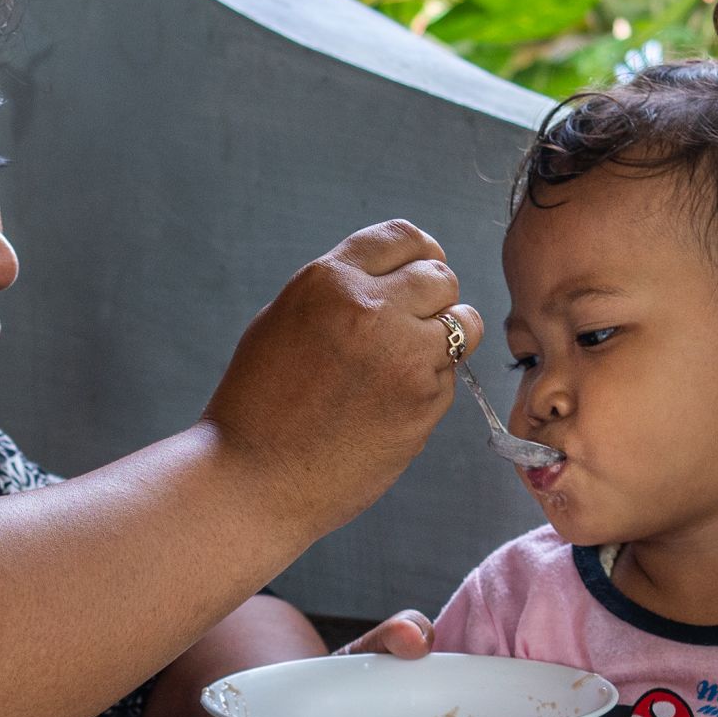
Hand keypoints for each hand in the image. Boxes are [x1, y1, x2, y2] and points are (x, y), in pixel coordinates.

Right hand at [200, 224, 479, 525]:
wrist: (254, 478)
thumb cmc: (259, 404)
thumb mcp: (284, 320)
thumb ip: (340, 293)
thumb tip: (394, 283)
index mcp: (331, 280)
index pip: (405, 238)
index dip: (420, 254)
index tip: (421, 272)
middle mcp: (373, 309)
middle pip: (441, 277)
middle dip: (433, 298)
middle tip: (413, 327)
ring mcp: (406, 356)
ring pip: (463, 324)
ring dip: (446, 338)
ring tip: (409, 364)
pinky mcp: (424, 402)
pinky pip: (449, 377)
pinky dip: (429, 387)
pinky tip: (388, 407)